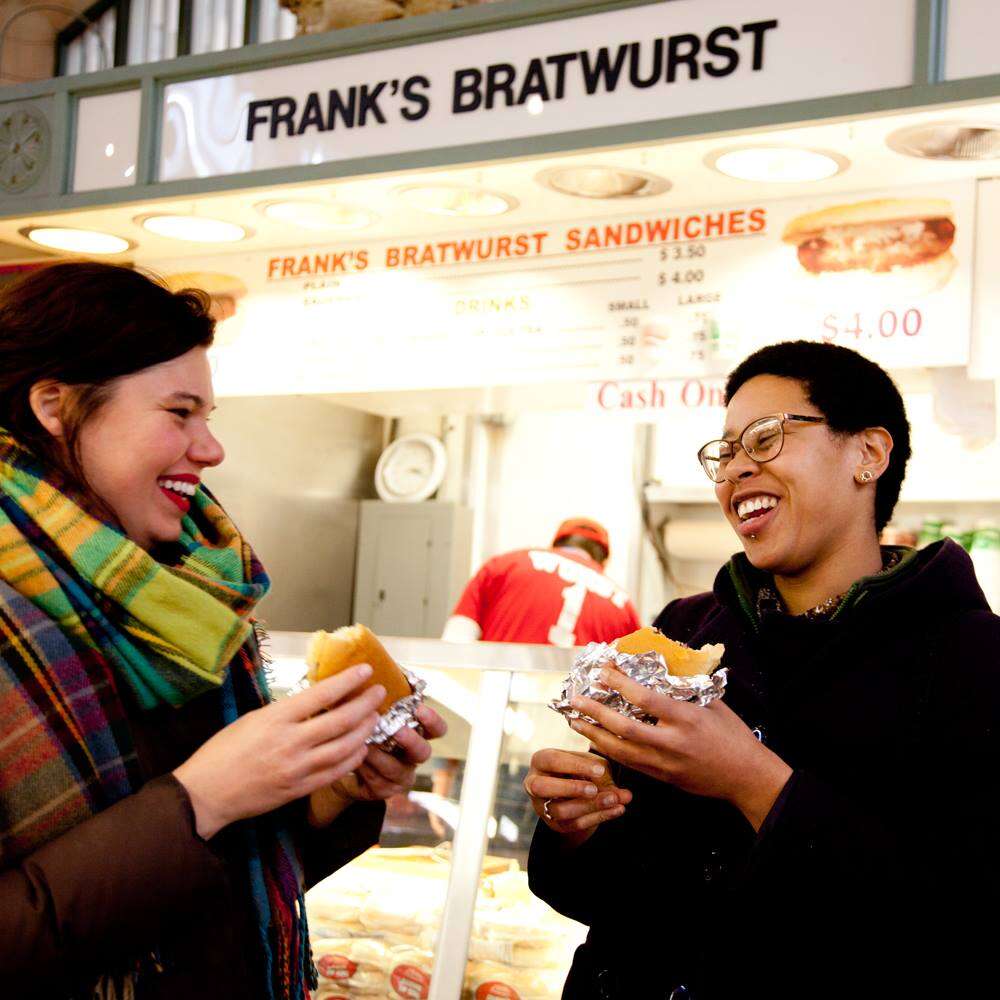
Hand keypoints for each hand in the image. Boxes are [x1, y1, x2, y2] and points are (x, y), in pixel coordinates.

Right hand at [174, 665, 382, 838]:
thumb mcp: (252, 720)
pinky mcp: (298, 789)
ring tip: (374, 718)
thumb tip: (316, 699)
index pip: (322, 694)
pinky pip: (335, 772)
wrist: (205, 794)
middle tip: (379, 692)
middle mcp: (289, 742)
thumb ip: (286, 711)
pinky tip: (360, 748)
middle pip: (341, 720)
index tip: (365, 669)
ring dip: (364, 731)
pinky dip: (352, 758)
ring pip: (344, 747)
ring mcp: (296, 768)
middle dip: (366, 703)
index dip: (348, 680)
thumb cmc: (223, 752)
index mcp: (275, 719)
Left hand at [332, 703, 447, 802]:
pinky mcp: (385, 790)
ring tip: (365, 743)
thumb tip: (374, 665)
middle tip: (396, 730)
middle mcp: (413, 755)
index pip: (437, 728)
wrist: (342, 761)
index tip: (419, 709)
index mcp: (417, 732)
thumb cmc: (362, 728)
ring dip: (380, 755)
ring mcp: (400, 775)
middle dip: (410, 740)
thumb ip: (379, 693)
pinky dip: (366, 768)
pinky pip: (378, 782)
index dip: (432, 720)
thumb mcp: (373, 709)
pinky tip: (355, 757)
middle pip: (423, 751)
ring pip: (397, 768)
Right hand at [523, 748, 632, 847]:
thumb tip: (626, 795)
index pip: (553, 761)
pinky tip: (617, 809)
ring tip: (614, 800)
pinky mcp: (555, 823)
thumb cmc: (581, 769)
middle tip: (594, 790)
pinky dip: (598, 816)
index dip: (576, 765)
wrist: (575, 791)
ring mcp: (542, 806)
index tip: (600, 769)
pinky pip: (574, 823)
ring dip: (589, 806)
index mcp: (541, 760)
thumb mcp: (590, 764)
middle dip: (570, 788)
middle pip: (543, 787)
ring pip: (560, 810)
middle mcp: (534, 783)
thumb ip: (605, 774)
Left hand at [569, 668, 791, 830]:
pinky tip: (594, 740)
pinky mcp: (662, 777)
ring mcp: (665, 763)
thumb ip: (684, 687)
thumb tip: (660, 665)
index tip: (602, 670)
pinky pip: (629, 764)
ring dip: (593, 735)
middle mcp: (672, 742)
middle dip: (594, 713)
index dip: (619, 683)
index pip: (645, 698)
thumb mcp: (713, 702)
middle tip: (574, 699)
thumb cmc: (732, 735)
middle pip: (623, 728)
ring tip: (574, 721)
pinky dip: (608, 751)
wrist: (745, 777)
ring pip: (620, 751)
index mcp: (686, 718)